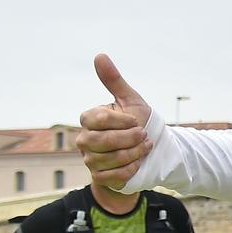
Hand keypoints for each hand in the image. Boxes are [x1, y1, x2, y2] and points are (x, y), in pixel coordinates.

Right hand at [77, 54, 155, 190]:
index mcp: (89, 119)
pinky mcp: (99, 177)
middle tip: (143, 135)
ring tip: (145, 147)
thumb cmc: (137, 123)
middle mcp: (84, 139)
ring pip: (111, 159)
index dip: (123, 121)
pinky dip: (131, 169)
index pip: (100, 119)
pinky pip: (114, 176)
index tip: (136, 121)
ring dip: (135, 153)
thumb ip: (114, 80)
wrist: (147, 151)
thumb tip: (100, 55)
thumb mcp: (130, 100)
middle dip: (131, 138)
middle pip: (105, 141)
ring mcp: (89, 159)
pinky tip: (139, 162)